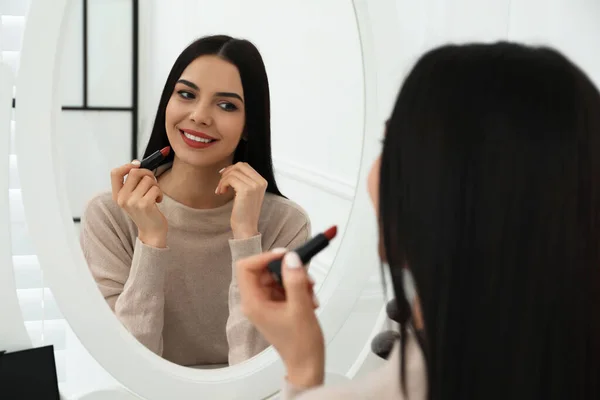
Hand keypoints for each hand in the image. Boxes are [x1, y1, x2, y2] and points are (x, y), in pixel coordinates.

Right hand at [110, 161, 167, 247]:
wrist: (151, 232)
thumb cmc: (145, 212)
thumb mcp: (133, 198)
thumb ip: (132, 183)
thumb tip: (137, 164)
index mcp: (117, 196)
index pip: (115, 173)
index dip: (127, 166)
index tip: (137, 165)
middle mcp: (122, 199)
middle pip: (135, 172)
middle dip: (148, 174)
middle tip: (152, 182)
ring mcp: (132, 202)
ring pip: (148, 180)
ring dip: (156, 186)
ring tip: (155, 196)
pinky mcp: (145, 205)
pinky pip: (156, 188)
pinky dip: (160, 193)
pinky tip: (158, 201)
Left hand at [216, 162, 266, 238]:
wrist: (246, 228)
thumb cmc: (243, 212)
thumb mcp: (246, 193)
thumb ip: (243, 180)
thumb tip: (229, 168)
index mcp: (262, 181)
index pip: (245, 166)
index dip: (232, 169)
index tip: (223, 178)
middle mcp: (260, 182)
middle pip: (239, 166)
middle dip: (227, 172)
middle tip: (221, 184)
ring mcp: (254, 186)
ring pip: (233, 172)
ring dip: (223, 180)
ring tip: (220, 191)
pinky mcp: (246, 190)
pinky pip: (230, 179)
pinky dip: (222, 184)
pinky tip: (221, 192)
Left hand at [236, 250, 323, 387]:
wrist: (307, 365)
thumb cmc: (301, 344)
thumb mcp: (300, 308)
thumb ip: (295, 281)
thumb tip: (291, 258)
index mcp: (253, 303)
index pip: (246, 267)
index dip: (265, 257)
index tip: (286, 255)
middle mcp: (255, 301)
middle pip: (264, 270)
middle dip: (286, 269)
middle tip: (305, 275)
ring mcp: (266, 303)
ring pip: (277, 277)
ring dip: (296, 279)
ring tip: (311, 292)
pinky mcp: (276, 305)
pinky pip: (285, 286)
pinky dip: (298, 288)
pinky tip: (310, 300)